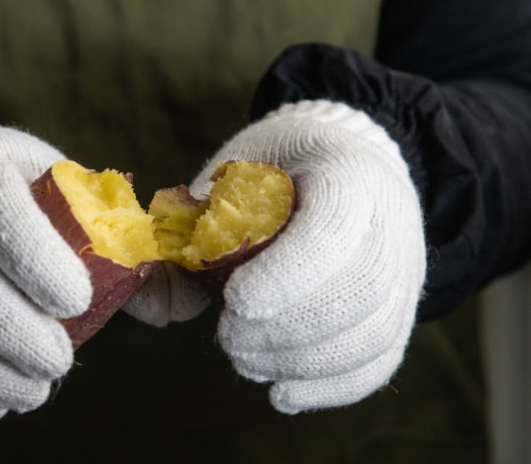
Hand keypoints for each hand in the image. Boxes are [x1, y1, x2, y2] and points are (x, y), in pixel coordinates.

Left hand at [199, 100, 425, 412]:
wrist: (349, 163)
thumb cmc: (279, 168)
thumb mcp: (231, 174)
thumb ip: (191, 230)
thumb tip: (154, 306)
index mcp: (345, 173)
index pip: (332, 228)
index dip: (286, 274)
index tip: (234, 303)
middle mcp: (389, 224)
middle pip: (357, 292)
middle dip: (286, 329)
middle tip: (229, 339)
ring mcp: (403, 271)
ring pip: (370, 335)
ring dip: (301, 362)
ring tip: (246, 362)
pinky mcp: (400, 308)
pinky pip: (379, 360)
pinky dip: (329, 388)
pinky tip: (282, 394)